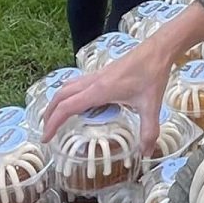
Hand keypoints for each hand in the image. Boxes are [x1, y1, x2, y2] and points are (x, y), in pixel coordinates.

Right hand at [41, 40, 171, 153]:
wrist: (158, 49)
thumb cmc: (152, 74)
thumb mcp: (151, 105)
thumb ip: (149, 131)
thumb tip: (146, 153)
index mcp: (99, 91)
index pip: (66, 107)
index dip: (52, 123)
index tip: (45, 138)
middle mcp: (93, 82)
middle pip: (60, 96)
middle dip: (49, 113)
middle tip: (47, 132)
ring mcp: (96, 75)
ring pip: (67, 87)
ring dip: (58, 102)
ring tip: (57, 119)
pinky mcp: (103, 72)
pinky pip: (78, 84)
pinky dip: (70, 95)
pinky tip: (80, 106)